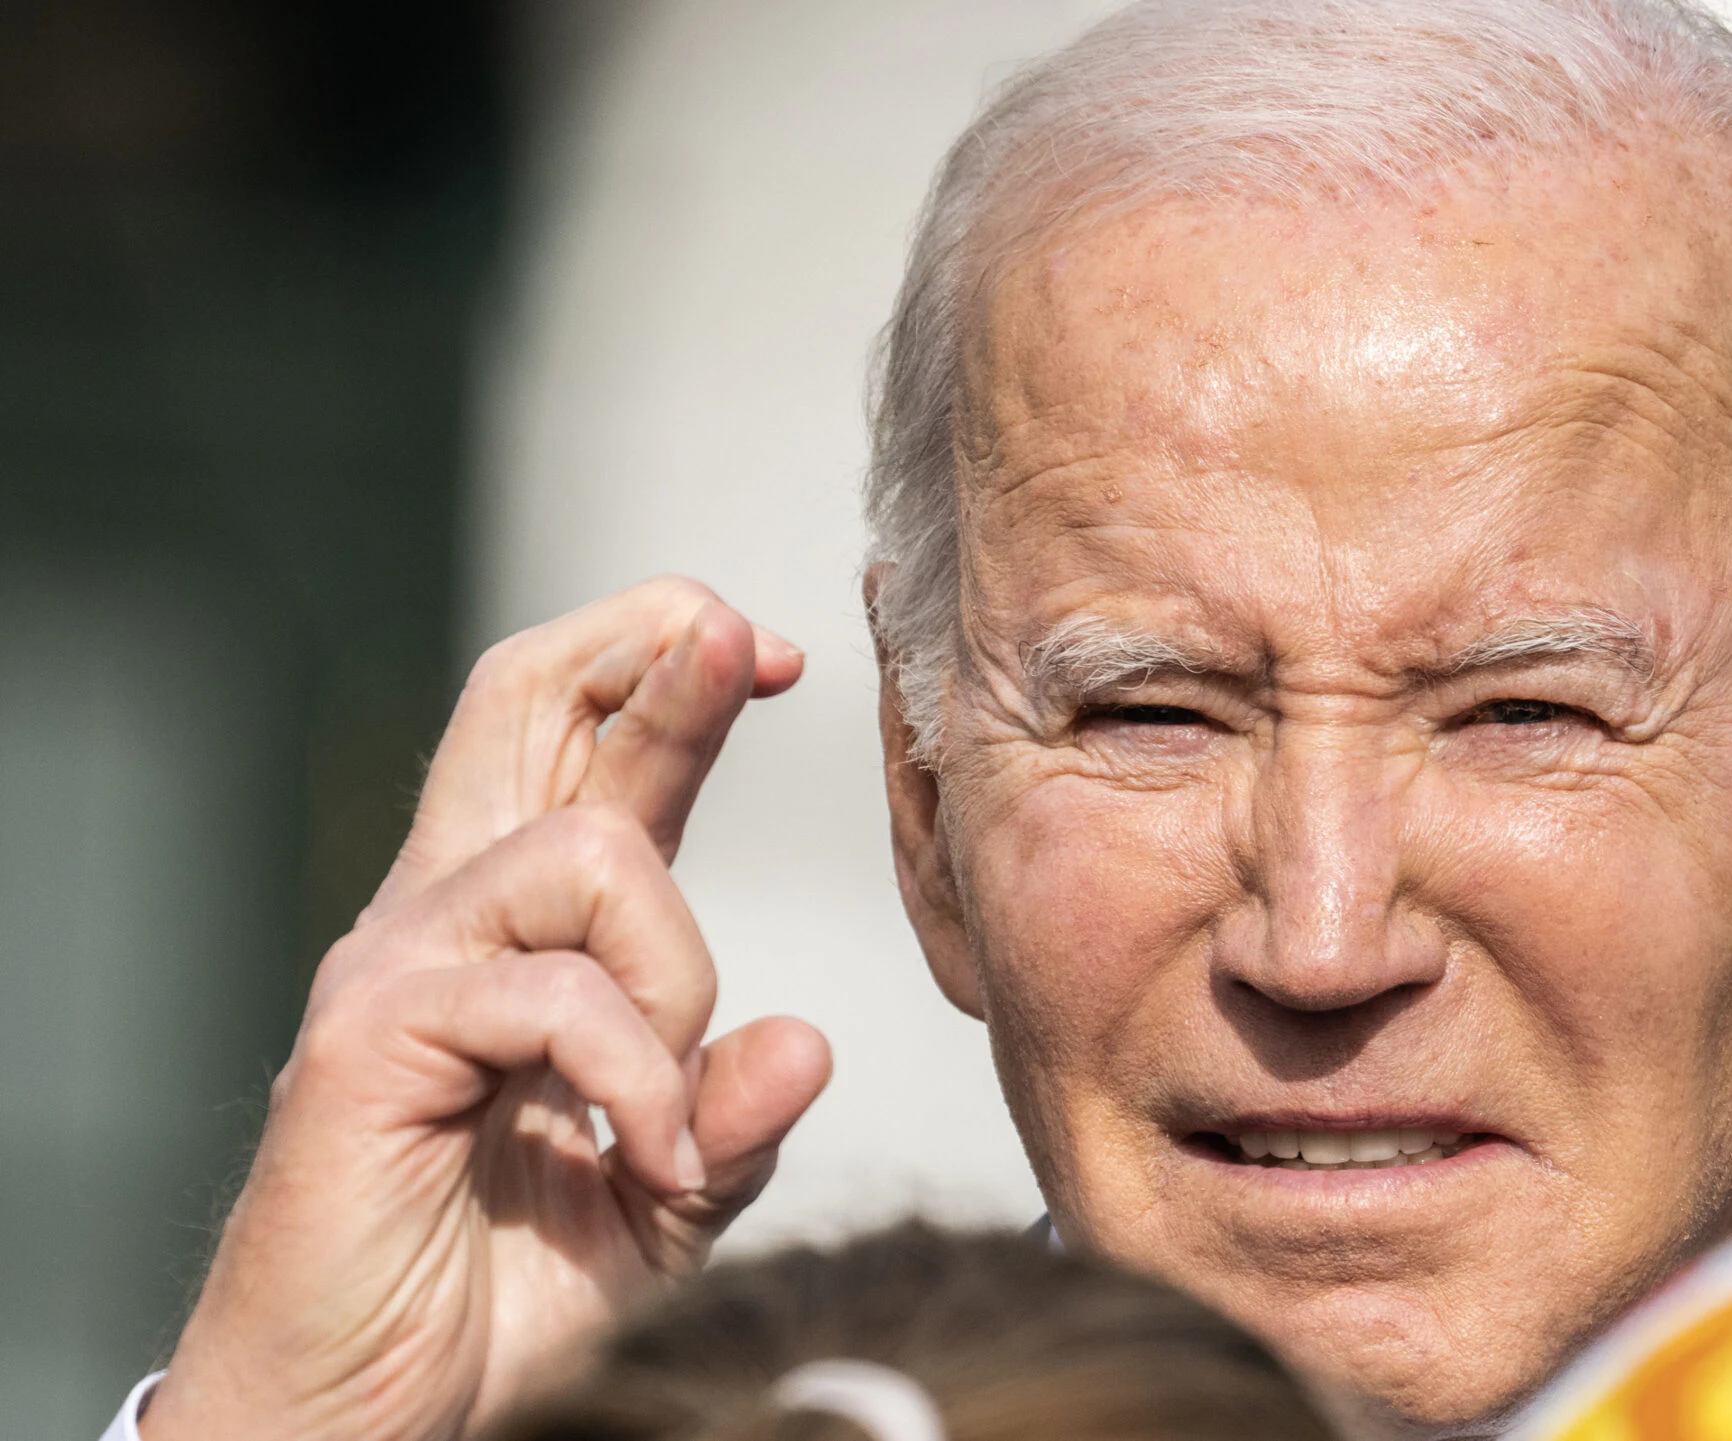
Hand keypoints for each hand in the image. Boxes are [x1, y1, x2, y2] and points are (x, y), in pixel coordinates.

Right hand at [144, 577, 835, 1440]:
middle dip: (653, 645)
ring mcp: (400, 966)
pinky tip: (641, 1166)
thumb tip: (808, 1044)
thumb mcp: (662, 1205)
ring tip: (658, 1123)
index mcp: (521, 936)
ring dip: (675, 980)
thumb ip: (731, 1121)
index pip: (587, 748)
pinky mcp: (372, 1037)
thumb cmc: (492, 1300)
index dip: (677, 674)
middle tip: (751, 642)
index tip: (782, 654)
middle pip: (524, 695)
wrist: (359, 1419)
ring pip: (588, 850)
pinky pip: (556, 995)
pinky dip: (638, 1083)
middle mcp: (447, 918)